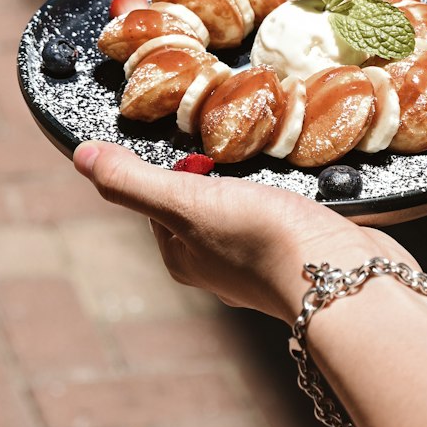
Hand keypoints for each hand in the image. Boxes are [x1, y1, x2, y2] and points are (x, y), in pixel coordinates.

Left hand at [73, 140, 411, 321]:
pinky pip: (284, 217)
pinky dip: (287, 197)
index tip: (197, 146)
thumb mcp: (187, 200)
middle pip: (201, 203)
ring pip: (244, 209)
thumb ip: (133, 181)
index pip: (159, 199)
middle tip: (233, 146)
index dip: (174, 167)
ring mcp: (262, 264)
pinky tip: (301, 187)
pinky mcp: (303, 257)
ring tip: (268, 162)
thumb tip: (79, 156)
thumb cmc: (261, 239)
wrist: (347, 280)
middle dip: (214, 173)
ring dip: (253, 184)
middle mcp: (216, 266)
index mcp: (182, 257)